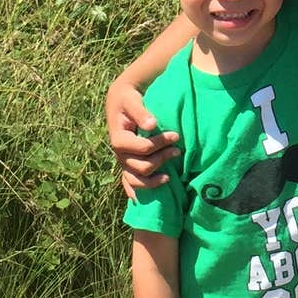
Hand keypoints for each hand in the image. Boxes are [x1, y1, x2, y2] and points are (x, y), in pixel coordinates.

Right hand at [106, 78, 179, 197]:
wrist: (120, 102)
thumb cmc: (128, 100)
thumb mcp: (132, 100)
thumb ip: (141, 112)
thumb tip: (152, 125)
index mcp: (119, 139)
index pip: (143, 148)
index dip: (160, 143)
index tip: (176, 135)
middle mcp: (119, 154)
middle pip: (142, 167)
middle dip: (162, 159)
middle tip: (178, 150)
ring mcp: (123, 162)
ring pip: (137, 181)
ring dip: (155, 180)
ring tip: (170, 175)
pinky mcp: (127, 166)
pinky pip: (130, 185)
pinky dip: (139, 192)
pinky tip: (149, 197)